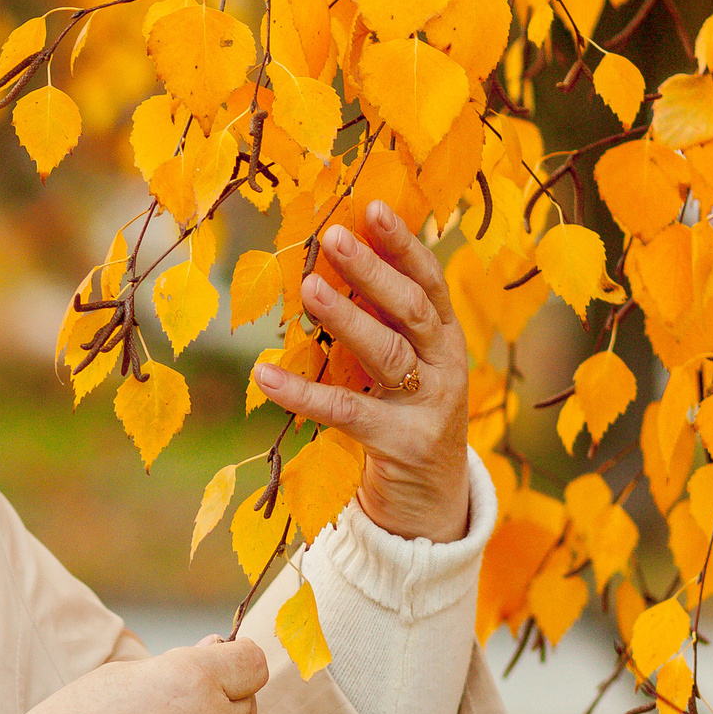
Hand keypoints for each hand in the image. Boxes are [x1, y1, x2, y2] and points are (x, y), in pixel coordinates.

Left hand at [252, 201, 472, 544]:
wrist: (431, 505)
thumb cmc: (403, 421)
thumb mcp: (400, 370)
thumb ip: (377, 327)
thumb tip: (323, 272)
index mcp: (446, 340)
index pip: (428, 282)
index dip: (404, 244)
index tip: (372, 207)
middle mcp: (447, 367)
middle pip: (412, 309)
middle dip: (373, 270)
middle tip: (335, 237)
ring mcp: (430, 407)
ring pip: (387, 354)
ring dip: (346, 318)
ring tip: (310, 288)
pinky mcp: (403, 444)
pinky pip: (347, 413)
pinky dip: (303, 394)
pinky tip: (265, 376)